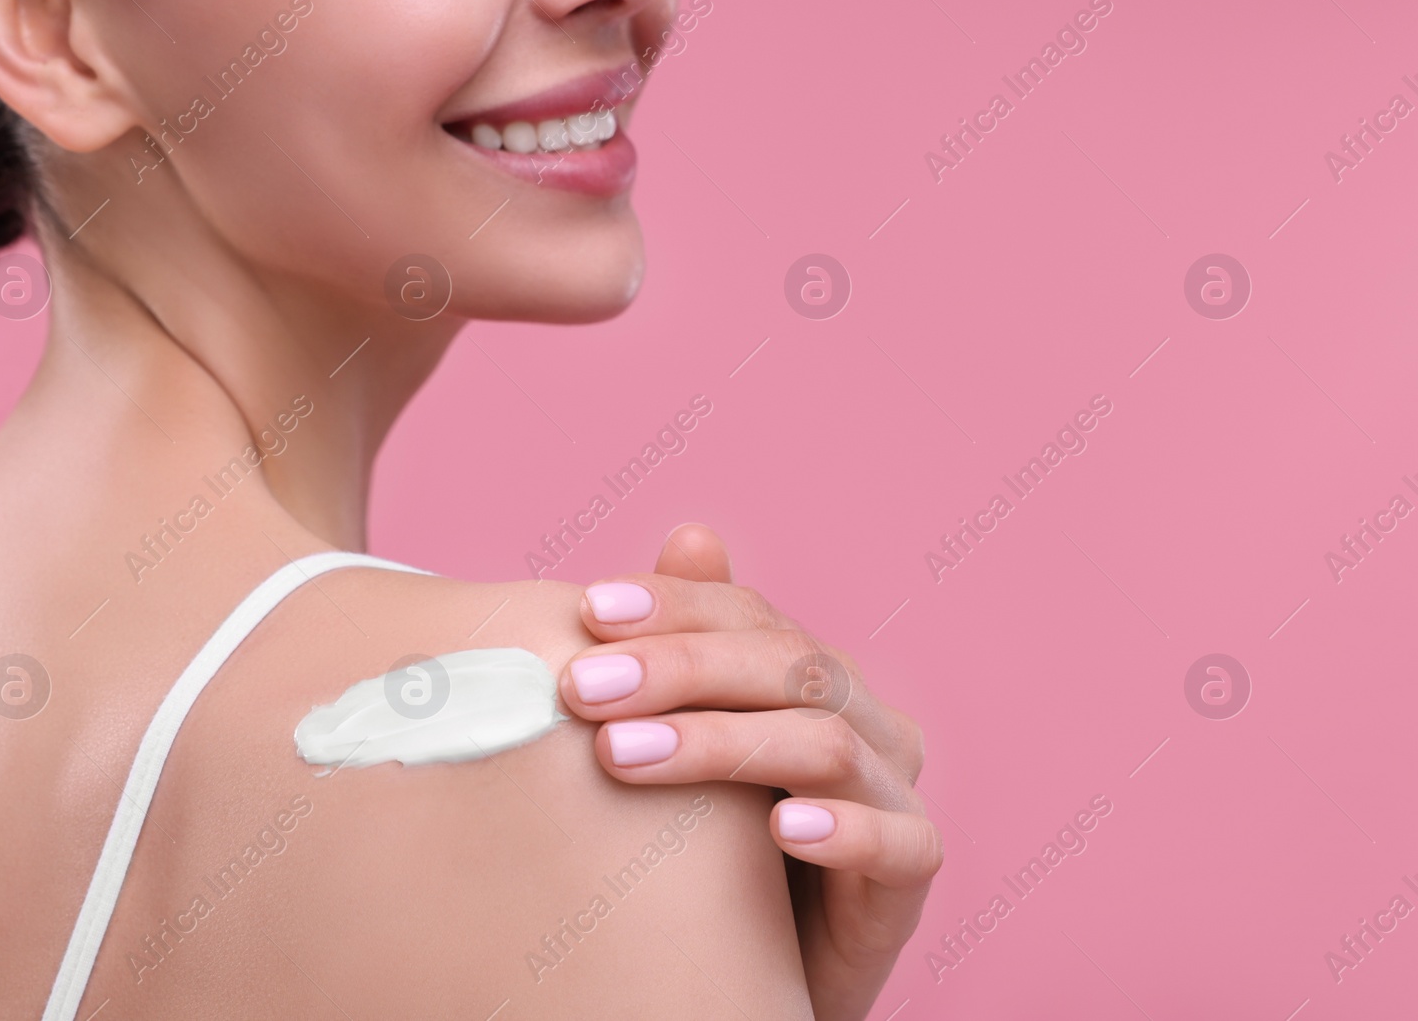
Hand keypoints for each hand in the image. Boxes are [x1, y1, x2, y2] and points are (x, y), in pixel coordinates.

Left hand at [559, 524, 940, 1020]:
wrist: (767, 961)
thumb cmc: (723, 844)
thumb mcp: (697, 741)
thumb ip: (693, 647)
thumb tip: (693, 533)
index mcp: (810, 675)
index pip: (749, 615)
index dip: (673, 605)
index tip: (587, 611)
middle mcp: (863, 719)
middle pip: (787, 666)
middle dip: (680, 667)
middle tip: (584, 687)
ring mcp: (894, 793)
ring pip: (825, 742)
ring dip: (720, 744)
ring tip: (625, 755)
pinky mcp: (909, 878)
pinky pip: (898, 844)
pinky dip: (844, 830)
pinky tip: (780, 831)